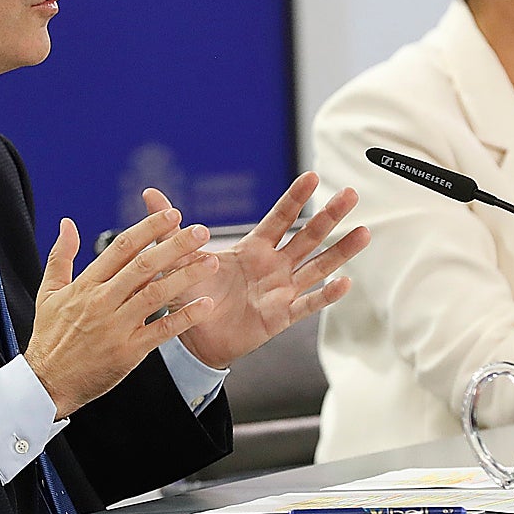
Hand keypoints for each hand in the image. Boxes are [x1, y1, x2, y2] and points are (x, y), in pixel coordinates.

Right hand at [23, 208, 218, 417]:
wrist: (46, 383)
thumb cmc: (49, 337)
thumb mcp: (48, 292)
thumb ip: (61, 256)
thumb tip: (68, 223)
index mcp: (87, 284)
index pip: (122, 248)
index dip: (149, 229)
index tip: (172, 215)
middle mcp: (103, 301)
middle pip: (144, 265)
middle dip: (175, 245)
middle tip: (201, 231)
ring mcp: (116, 326)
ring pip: (156, 294)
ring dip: (186, 276)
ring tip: (210, 262)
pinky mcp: (128, 351)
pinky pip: (162, 331)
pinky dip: (185, 317)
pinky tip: (205, 305)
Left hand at [142, 171, 369, 368]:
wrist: (192, 337)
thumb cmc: (190, 293)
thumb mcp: (178, 258)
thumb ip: (168, 226)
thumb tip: (149, 192)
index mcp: (253, 248)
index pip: (279, 218)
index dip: (295, 198)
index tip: (313, 175)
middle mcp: (274, 266)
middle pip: (307, 236)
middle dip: (329, 215)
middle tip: (351, 193)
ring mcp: (281, 290)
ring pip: (317, 266)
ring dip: (340, 250)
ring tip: (364, 231)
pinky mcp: (281, 317)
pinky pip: (308, 304)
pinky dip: (326, 294)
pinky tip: (345, 282)